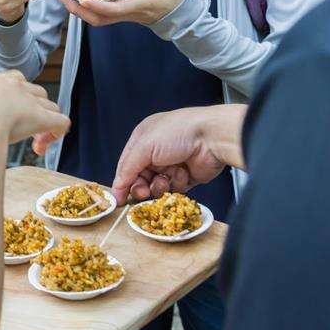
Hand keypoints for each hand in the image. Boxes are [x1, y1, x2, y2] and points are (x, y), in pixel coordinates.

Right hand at [0, 71, 70, 151]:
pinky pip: (61, 122)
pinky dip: (57, 133)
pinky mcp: (43, 118)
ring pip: (50, 106)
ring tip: (34, 143)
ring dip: (45, 122)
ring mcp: (30, 100)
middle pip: (36, 92)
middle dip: (33, 109)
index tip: (8, 115)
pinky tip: (42, 147)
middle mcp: (15, 86)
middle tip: (22, 131)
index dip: (16, 97)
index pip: (14, 80)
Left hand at [58, 0, 188, 26]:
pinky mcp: (121, 12)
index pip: (113, 9)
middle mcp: (127, 13)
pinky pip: (100, 12)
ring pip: (96, 17)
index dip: (96, 5)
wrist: (180, 15)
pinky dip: (86, 5)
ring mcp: (123, 15)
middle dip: (78, 8)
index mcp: (138, 6)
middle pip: (98, 18)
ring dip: (78, 7)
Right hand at [111, 108, 228, 203]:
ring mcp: (172, 165)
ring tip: (165, 180)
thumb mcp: (144, 147)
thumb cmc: (178, 132)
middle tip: (143, 192)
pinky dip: (177, 184)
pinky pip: (175, 189)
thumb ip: (127, 169)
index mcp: (143, 140)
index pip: (126, 165)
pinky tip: (182, 173)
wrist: (212, 137)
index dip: (121, 182)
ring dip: (159, 186)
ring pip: (157, 186)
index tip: (118, 198)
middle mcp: (156, 152)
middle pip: (140, 179)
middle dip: (141, 187)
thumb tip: (116, 187)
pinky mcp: (187, 177)